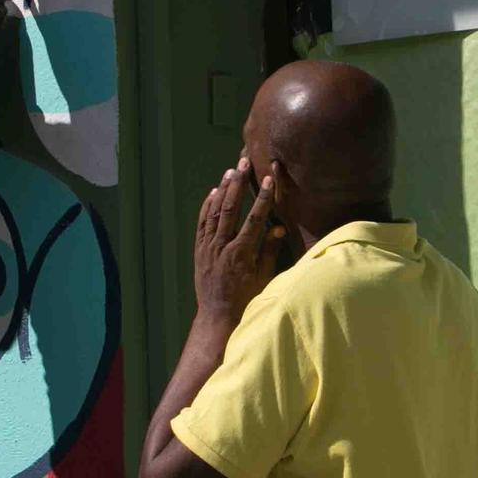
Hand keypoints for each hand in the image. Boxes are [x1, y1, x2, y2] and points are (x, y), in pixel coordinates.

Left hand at [194, 161, 283, 321]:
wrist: (218, 316)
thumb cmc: (246, 299)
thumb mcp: (264, 278)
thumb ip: (270, 250)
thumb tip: (277, 227)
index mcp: (241, 253)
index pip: (254, 218)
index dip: (262, 197)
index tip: (268, 179)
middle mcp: (222, 246)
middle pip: (231, 207)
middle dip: (238, 183)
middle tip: (244, 162)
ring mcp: (208, 247)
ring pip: (215, 212)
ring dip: (223, 189)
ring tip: (231, 170)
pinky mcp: (199, 250)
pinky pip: (202, 223)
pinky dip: (207, 206)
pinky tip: (213, 192)